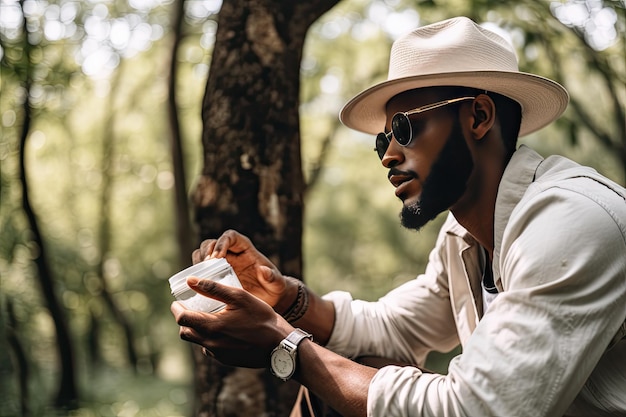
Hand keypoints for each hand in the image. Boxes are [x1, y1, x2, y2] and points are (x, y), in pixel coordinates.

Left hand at [171, 277, 292, 367]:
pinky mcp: (227, 360)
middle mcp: (211, 344)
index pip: (182, 319)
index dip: (176, 309)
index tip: (177, 302)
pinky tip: (223, 330)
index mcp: (211, 326)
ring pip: (198, 342)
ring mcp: (218, 354)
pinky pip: (211, 349)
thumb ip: (213, 288)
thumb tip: (191, 281)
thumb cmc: (261, 317)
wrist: (280, 344)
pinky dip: (210, 338)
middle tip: (190, 308)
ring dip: (197, 330)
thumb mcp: (239, 297)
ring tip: (208, 317)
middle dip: (184, 320)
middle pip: (185, 333)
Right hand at [192, 230, 290, 308]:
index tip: (217, 257)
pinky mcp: (215, 276)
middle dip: (206, 252)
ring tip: (199, 275)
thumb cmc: (274, 288)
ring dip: (198, 261)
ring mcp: (221, 264)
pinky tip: (196, 285)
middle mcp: (231, 253)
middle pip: (212, 243)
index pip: (230, 236)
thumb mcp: (277, 284)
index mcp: (245, 248)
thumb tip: (264, 271)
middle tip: (205, 267)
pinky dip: (196, 274)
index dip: (221, 242)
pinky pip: (200, 270)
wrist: (269, 300)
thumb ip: (273, 277)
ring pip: (202, 254)